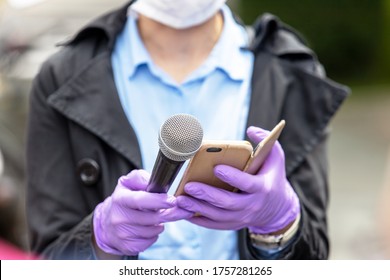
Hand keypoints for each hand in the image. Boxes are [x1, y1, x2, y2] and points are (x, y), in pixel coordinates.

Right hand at [93, 170, 191, 256]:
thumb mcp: (128, 183)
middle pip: (151, 218)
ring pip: (153, 231)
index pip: (140, 200)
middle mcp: (118, 218)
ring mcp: (122, 234)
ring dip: (160, 224)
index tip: (173, 200)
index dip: (158, 201)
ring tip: (155, 217)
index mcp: (120, 199)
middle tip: (179, 210)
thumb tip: (154, 182)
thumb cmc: (124, 199)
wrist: (107, 223)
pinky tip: (149, 228)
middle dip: (168, 214)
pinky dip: (154, 235)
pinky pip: (150, 241)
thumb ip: (140, 178)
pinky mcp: (128, 246)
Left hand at [176, 126, 299, 233]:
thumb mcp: (275, 157)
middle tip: (189, 185)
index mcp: (263, 187)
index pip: (247, 183)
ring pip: (218, 216)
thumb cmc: (272, 177)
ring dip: (198, 208)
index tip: (216, 168)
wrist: (278, 208)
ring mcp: (242, 217)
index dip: (232, 177)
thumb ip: (266, 140)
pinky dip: (199, 220)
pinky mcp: (233, 224)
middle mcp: (252, 205)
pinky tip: (185, 212)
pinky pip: (214, 225)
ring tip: (181, 199)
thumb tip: (250, 130)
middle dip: (207, 194)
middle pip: (228, 202)